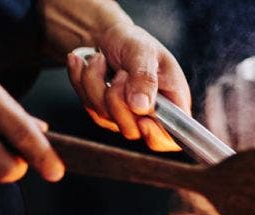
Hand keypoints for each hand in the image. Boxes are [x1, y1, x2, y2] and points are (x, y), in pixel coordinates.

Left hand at [66, 23, 189, 151]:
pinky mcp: (105, 112)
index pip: (171, 137)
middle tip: (121, 73)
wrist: (110, 36)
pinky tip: (83, 63)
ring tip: (98, 59)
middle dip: (117, 100)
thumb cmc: (134, 42)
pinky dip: (81, 81)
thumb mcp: (144, 52)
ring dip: (95, 84)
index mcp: (173, 103)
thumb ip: (145, 78)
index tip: (143, 120)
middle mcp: (151, 115)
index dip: (157, 137)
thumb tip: (142, 107)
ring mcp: (126, 116)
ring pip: (105, 116)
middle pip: (132, 130)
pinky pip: (89, 106)